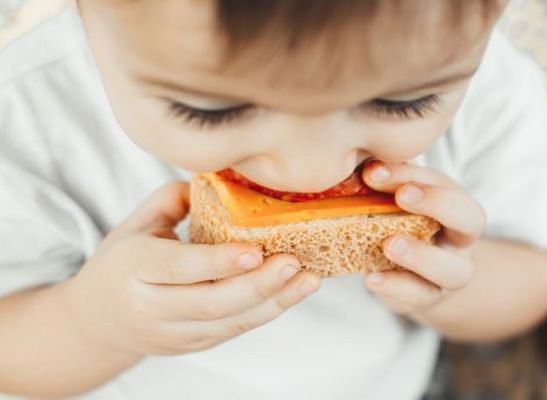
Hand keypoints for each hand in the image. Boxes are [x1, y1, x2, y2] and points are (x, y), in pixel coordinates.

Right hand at [64, 182, 320, 356]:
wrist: (98, 321)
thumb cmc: (123, 261)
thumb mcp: (135, 223)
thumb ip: (174, 198)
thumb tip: (220, 179)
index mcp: (133, 267)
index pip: (179, 267)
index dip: (218, 262)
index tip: (255, 251)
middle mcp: (150, 306)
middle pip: (210, 302)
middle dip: (258, 285)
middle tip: (295, 262)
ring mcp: (173, 332)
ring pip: (229, 322)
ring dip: (274, 302)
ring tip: (309, 279)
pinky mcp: (193, 345)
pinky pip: (235, 330)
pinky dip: (267, 312)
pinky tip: (293, 292)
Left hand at [361, 161, 484, 319]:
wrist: (418, 278)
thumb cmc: (405, 226)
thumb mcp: (401, 201)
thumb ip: (390, 181)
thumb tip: (364, 160)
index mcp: (456, 205)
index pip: (446, 184)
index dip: (413, 175)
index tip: (374, 171)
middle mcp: (461, 240)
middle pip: (470, 221)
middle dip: (437, 204)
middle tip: (401, 196)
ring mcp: (449, 274)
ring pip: (451, 269)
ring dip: (420, 255)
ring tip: (389, 245)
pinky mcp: (428, 299)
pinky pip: (419, 296)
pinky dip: (395, 287)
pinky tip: (371, 278)